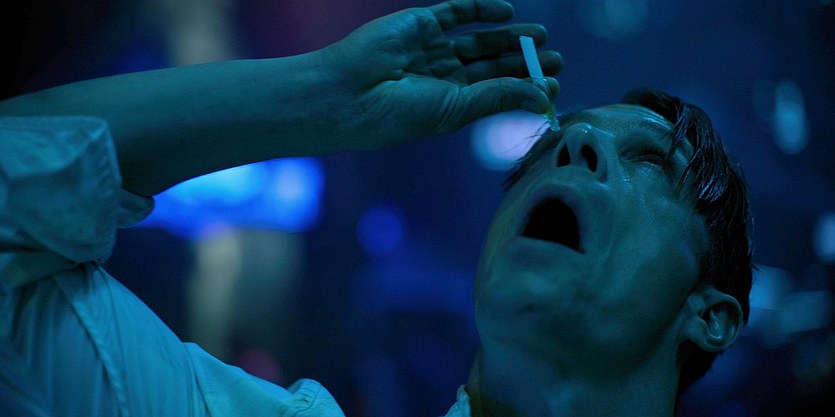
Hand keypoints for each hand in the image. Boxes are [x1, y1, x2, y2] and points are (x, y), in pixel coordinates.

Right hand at [320, 0, 562, 149]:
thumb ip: (497, 97)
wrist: (350, 94)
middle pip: (493, 66)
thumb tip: (542, 97)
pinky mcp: (420, 24)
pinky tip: (506, 11)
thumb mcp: (455, 110)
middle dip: (524, 63)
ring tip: (540, 37)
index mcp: (451, 104)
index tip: (553, 88)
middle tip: (556, 60)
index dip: (524, 89)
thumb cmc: (398, 114)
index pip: (495, 94)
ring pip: (480, 39)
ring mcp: (432, 49)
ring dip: (510, 36)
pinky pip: (455, 11)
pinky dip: (481, 8)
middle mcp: (443, 77)